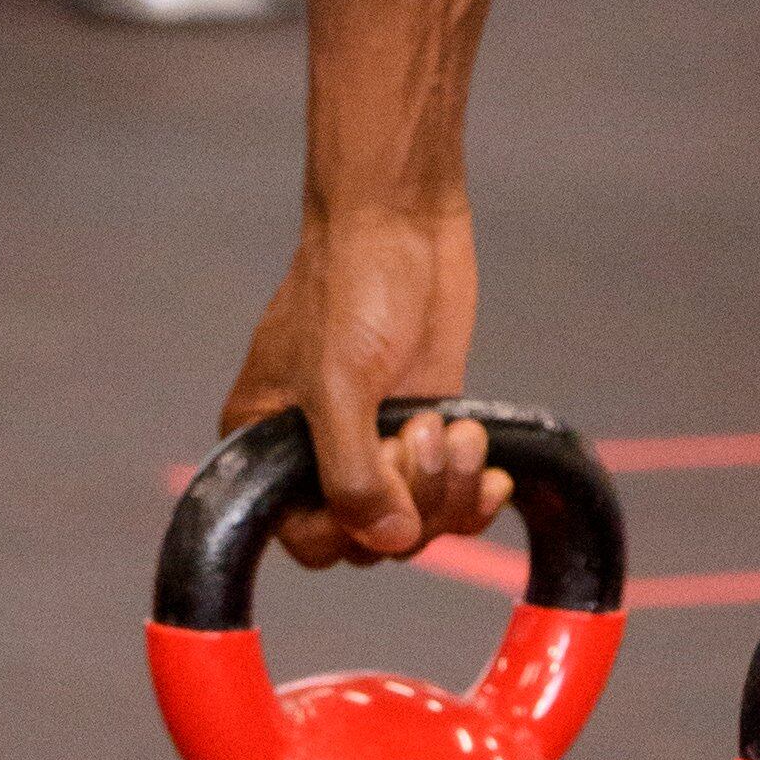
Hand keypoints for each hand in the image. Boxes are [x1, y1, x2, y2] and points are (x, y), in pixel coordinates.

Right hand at [220, 200, 510, 568]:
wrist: (402, 221)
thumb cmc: (349, 287)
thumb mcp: (338, 385)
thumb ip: (353, 474)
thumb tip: (387, 539)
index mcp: (268, 447)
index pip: (309, 537)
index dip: (355, 526)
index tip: (388, 475)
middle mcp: (319, 454)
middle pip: (370, 537)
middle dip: (412, 498)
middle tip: (425, 430)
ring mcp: (376, 440)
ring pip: (416, 520)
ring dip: (448, 491)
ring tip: (458, 432)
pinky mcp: (423, 423)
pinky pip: (448, 494)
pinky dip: (472, 493)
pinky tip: (491, 474)